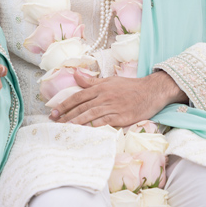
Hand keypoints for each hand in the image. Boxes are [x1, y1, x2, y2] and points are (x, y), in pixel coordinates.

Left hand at [51, 70, 187, 127]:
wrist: (152, 91)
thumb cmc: (130, 86)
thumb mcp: (110, 80)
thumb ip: (91, 81)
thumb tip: (75, 74)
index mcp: (100, 88)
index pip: (77, 97)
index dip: (64, 105)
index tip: (53, 112)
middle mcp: (104, 96)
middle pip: (81, 107)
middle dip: (66, 115)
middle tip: (55, 123)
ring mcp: (113, 107)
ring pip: (90, 115)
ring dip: (76, 122)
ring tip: (65, 129)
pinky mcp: (122, 117)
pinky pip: (104, 122)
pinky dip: (94, 127)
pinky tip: (85, 132)